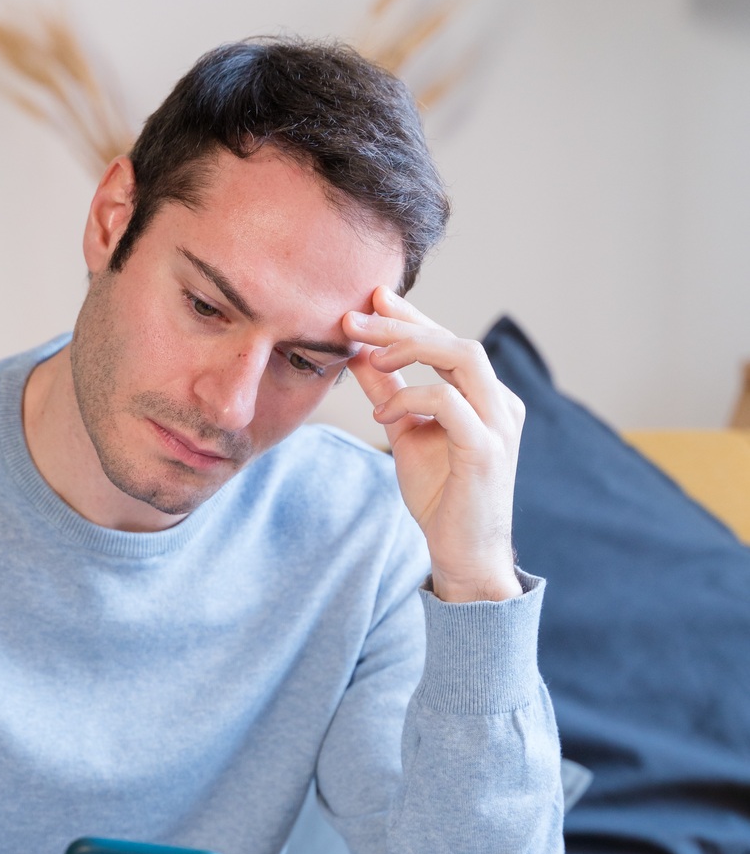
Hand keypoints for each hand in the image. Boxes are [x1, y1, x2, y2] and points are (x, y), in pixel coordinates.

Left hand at [344, 286, 523, 602]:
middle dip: (401, 325)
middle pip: (454, 341)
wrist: (464, 555)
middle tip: (353, 318)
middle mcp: (500, 403)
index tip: (371, 298)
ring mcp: (498, 424)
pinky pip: (449, 403)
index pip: (448, 343)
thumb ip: (389, 395)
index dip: (411, 318)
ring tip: (369, 356)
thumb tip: (360, 355)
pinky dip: (411, 398)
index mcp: (485, 397)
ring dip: (409, 348)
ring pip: (462, 357)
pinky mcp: (486, 449)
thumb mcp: (407, 435)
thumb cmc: (441, 498)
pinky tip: (382, 416)